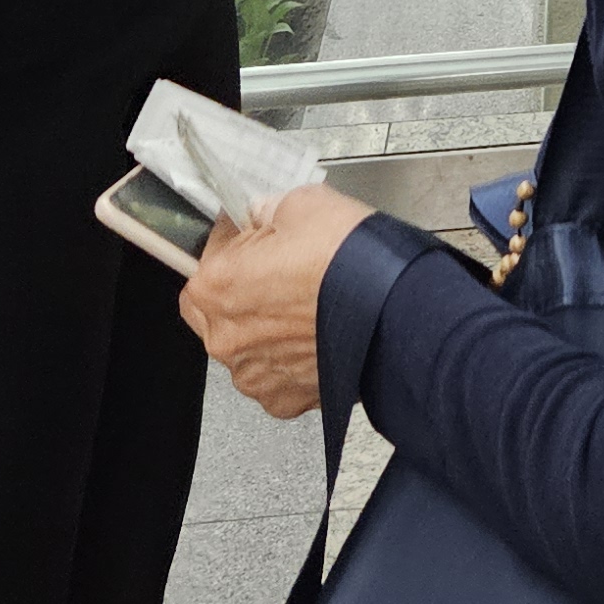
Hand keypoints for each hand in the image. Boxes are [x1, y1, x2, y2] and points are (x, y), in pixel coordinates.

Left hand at [182, 179, 377, 417]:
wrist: (398, 312)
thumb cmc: (351, 263)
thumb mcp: (303, 204)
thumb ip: (268, 210)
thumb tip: (264, 213)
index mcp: (217, 286)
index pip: (204, 257)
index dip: (232, 243)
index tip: (253, 236)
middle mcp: (227, 338)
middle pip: (217, 308)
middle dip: (243, 289)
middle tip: (282, 269)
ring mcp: (256, 374)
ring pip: (247, 345)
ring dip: (267, 328)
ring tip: (308, 304)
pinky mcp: (286, 398)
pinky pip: (276, 375)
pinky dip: (291, 359)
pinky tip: (317, 333)